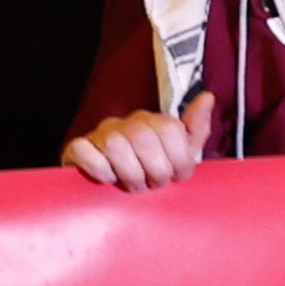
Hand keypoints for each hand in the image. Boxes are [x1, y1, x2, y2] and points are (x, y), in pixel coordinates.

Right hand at [65, 90, 218, 191]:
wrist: (111, 189)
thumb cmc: (148, 172)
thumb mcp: (179, 153)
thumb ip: (195, 128)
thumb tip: (207, 97)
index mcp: (151, 122)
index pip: (169, 129)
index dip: (178, 160)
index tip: (176, 176)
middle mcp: (125, 123)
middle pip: (144, 138)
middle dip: (155, 171)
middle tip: (153, 184)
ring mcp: (100, 135)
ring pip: (116, 145)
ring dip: (129, 174)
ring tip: (132, 184)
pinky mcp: (77, 149)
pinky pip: (84, 151)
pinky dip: (99, 170)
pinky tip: (108, 179)